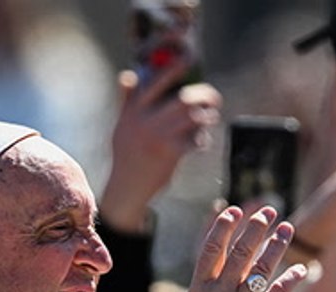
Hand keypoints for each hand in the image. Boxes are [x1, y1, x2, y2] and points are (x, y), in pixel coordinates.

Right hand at [101, 61, 221, 231]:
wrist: (127, 187)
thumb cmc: (127, 155)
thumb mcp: (121, 126)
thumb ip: (127, 101)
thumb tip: (127, 75)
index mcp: (133, 110)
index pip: (154, 82)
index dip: (173, 69)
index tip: (188, 61)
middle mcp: (145, 120)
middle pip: (183, 99)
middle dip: (204, 96)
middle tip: (214, 98)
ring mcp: (158, 136)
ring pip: (193, 118)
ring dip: (207, 117)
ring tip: (211, 118)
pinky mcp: (170, 153)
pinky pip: (195, 139)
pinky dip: (202, 139)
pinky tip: (201, 141)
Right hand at [176, 207, 308, 291]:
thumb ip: (213, 279)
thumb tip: (230, 250)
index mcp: (199, 288)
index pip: (212, 248)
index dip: (224, 226)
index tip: (235, 210)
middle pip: (241, 252)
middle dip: (256, 227)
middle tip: (269, 212)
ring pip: (262, 267)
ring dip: (276, 244)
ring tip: (286, 228)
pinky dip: (291, 277)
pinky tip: (300, 268)